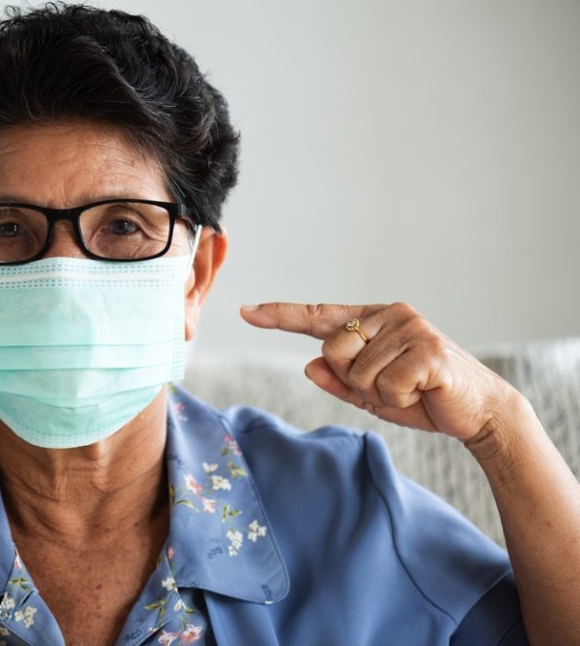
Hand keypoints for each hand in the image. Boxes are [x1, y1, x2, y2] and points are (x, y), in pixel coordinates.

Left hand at [239, 302, 520, 439]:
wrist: (477, 412)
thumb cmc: (422, 397)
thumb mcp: (372, 394)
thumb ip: (340, 381)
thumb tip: (309, 364)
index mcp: (373, 320)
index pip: (318, 316)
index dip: (280, 315)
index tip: (245, 312)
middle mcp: (389, 315)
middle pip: (332, 351)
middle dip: (353, 380)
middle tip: (391, 386)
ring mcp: (410, 328)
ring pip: (357, 372)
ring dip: (379, 393)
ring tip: (411, 388)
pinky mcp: (427, 348)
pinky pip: (384, 385)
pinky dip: (399, 398)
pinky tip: (424, 391)